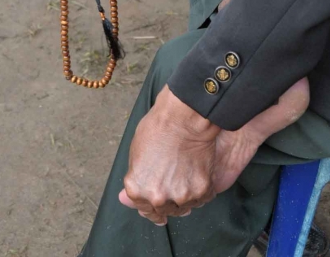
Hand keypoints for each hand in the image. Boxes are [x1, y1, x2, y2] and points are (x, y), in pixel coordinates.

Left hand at [119, 86, 219, 224]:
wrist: (183, 117)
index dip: (152, 206)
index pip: (145, 209)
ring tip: (187, 177)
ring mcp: (180, 196)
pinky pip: (202, 198)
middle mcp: (157, 198)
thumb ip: (135, 178)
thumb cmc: (157, 128)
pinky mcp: (201, 190)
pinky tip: (198, 175)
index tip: (158, 204)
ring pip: (185, 207)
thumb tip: (127, 199)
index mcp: (137, 189)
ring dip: (186, 197)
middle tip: (175, 185)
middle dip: (169, 201)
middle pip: (165, 210)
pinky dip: (201, 190)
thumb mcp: (135, 152)